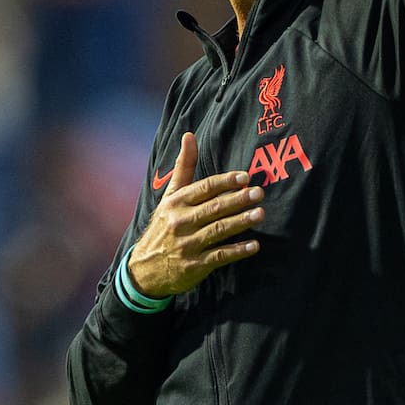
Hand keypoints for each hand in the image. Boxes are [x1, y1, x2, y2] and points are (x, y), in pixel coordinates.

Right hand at [126, 132, 263, 296]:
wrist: (144, 269)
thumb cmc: (164, 225)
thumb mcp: (170, 196)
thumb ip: (184, 166)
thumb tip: (189, 134)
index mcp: (176, 203)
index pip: (204, 188)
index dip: (225, 182)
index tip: (245, 177)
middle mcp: (180, 222)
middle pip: (213, 208)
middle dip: (237, 200)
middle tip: (259, 193)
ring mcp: (187, 245)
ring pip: (218, 230)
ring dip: (240, 222)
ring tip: (260, 214)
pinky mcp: (194, 266)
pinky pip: (219, 256)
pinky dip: (237, 251)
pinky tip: (254, 245)